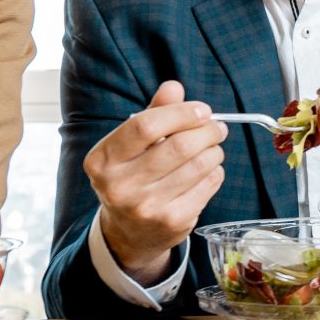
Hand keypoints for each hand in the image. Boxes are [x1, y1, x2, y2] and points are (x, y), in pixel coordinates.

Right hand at [88, 80, 228, 276]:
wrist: (128, 232)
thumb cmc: (131, 177)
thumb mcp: (131, 146)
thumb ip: (153, 113)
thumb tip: (174, 87)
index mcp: (103, 160)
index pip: (145, 125)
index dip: (180, 113)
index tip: (201, 110)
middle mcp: (120, 186)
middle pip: (179, 146)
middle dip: (207, 131)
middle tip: (217, 127)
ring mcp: (146, 207)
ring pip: (199, 165)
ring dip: (214, 151)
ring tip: (213, 147)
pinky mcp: (172, 221)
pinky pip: (208, 185)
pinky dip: (215, 171)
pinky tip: (208, 170)